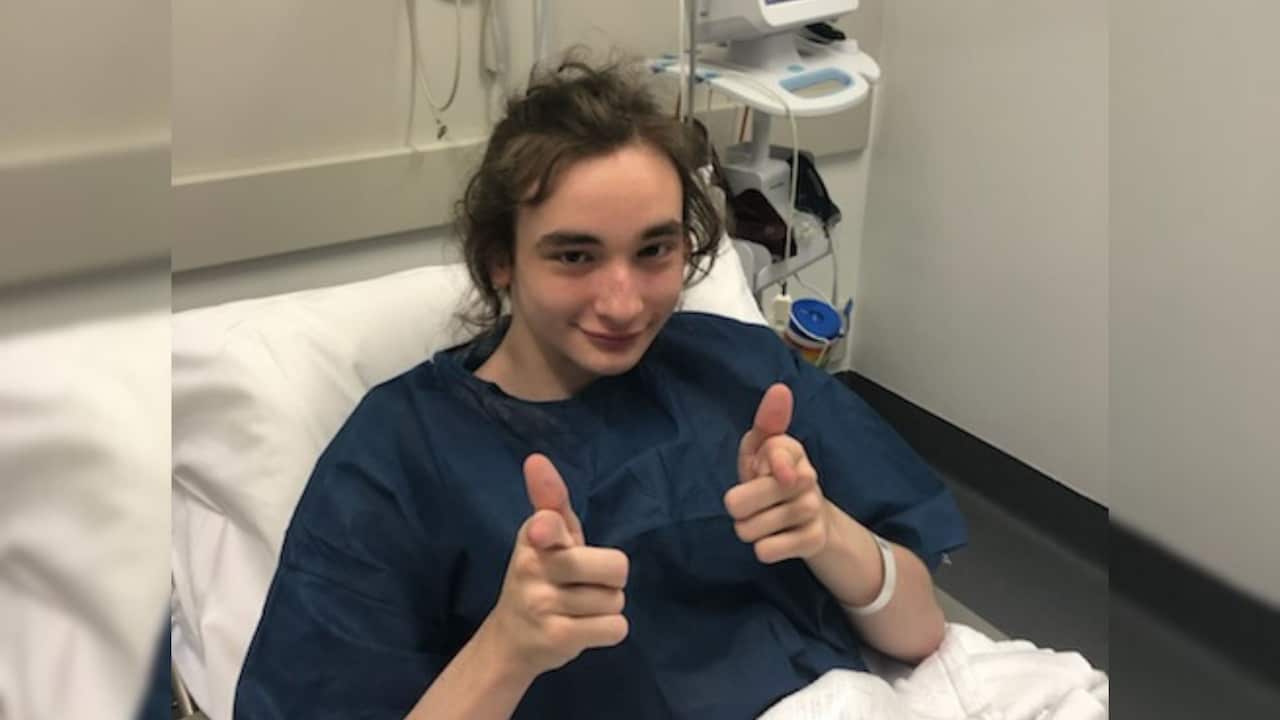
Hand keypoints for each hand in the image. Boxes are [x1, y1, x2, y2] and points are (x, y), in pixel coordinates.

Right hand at [484, 454, 629, 678]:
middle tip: (585, 582)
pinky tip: (582, 628)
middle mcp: (532, 568)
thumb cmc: (541, 576)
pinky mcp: (556, 638)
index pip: (547, 526)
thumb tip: (536, 458)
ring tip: (577, 608)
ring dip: (606, 606)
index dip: (548, 529)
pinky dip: (607, 630)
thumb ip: (551, 499)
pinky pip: (615, 628)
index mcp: (533, 536)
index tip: (542, 529)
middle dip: (611, 577)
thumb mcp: (545, 536)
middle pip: (615, 567)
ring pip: (616, 600)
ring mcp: (541, 605)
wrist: (511, 640)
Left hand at [725, 383, 830, 563]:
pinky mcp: (814, 539)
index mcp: (791, 449)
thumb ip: (766, 423)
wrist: (810, 521)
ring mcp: (812, 509)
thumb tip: (781, 389)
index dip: (771, 463)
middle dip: (738, 506)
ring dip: (749, 529)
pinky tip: (774, 540)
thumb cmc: (772, 480)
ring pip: (752, 528)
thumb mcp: (760, 451)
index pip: (777, 450)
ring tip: (762, 521)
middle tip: (749, 504)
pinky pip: (768, 550)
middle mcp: (807, 477)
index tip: (772, 471)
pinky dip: (763, 548)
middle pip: (744, 500)